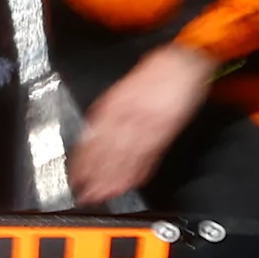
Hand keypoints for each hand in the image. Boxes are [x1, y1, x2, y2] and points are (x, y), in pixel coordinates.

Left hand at [70, 43, 218, 206]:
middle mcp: (128, 116)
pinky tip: (132, 183)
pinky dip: (141, 171)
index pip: (93, 139)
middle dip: (96, 177)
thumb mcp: (124, 88)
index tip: (76, 178)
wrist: (183, 61)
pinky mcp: (166, 130)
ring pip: (126, 157)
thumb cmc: (156, 73)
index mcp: (115, 105)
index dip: (83, 162)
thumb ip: (109, 111)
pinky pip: (150, 154)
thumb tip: (94, 133)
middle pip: (108, 152)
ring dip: (114, 179)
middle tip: (87, 195)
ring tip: (105, 196)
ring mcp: (147, 124)